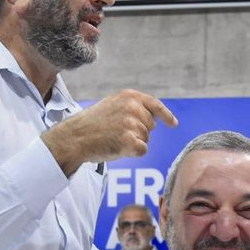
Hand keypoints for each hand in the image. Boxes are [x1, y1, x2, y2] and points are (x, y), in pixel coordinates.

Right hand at [42, 89, 177, 175]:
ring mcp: (132, 124)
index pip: (155, 105)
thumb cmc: (92, 124)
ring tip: (113, 139)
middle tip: (117, 132)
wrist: (75, 137)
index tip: (173, 124)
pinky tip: (117, 147)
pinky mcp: (130, 141)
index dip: (166, 116)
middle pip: (150, 127)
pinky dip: (132, 153)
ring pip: (146, 140)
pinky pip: (142, 150)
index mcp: (130, 96)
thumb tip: (153, 120)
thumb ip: (132, 108)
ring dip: (133, 143)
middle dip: (139, 132)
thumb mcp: (112, 105)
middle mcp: (133, 108)